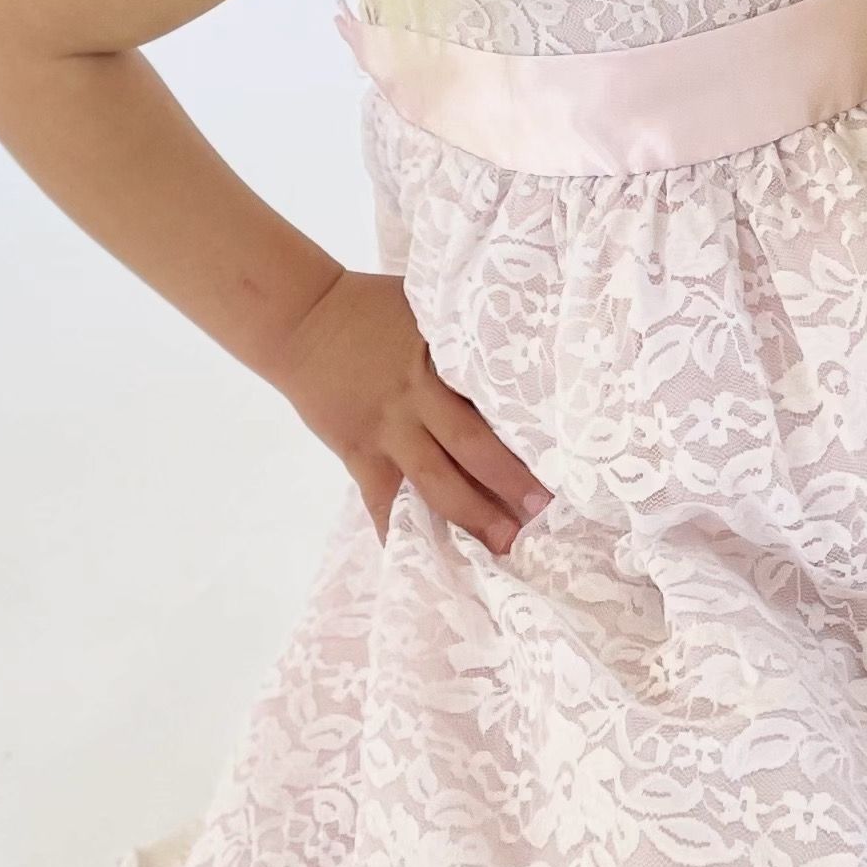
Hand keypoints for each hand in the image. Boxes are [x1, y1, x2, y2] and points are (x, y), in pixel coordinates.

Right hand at [269, 270, 547, 557]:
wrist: (303, 319)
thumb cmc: (373, 307)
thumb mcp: (427, 310)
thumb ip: (463, 337)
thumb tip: (521, 348)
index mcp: (441, 360)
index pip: (491, 399)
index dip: (525, 429)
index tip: (563, 454)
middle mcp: (418, 398)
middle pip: (471, 445)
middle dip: (509, 481)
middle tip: (544, 513)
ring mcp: (386, 431)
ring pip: (433, 480)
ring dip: (470, 514)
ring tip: (503, 545)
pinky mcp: (358, 453)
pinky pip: (381, 501)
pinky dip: (399, 531)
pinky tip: (425, 559)